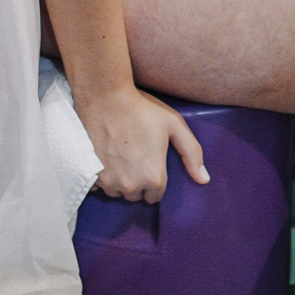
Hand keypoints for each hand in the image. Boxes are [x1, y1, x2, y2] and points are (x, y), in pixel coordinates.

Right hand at [76, 82, 208, 204]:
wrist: (105, 97)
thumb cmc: (142, 109)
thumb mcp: (174, 125)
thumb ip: (192, 153)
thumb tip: (204, 180)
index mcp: (154, 177)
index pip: (155, 196)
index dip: (154, 181)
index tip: (149, 164)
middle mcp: (130, 185)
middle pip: (135, 196)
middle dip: (136, 182)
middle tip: (134, 157)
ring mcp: (108, 182)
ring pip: (116, 192)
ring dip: (119, 181)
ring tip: (119, 156)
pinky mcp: (91, 175)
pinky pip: (98, 187)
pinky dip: (101, 177)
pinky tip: (104, 158)